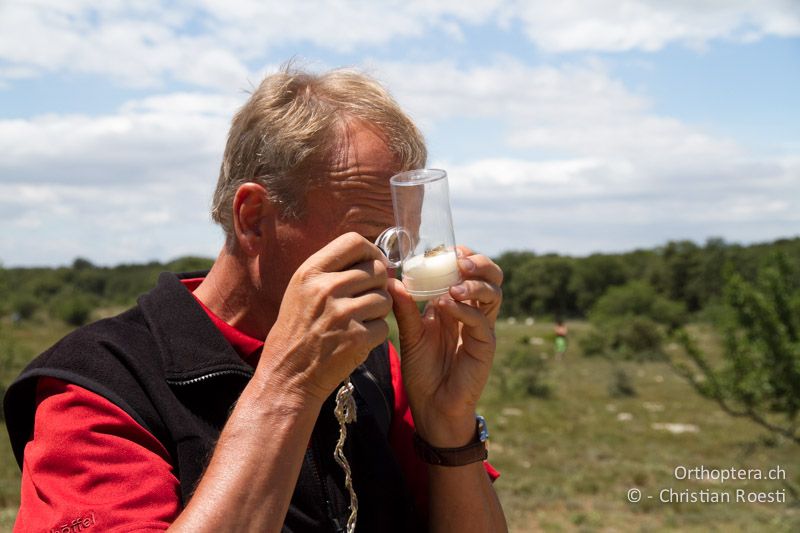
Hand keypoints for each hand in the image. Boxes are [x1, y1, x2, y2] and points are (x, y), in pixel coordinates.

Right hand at [257, 232, 391, 403]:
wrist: (286, 375)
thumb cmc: (297, 332)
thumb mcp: (301, 291)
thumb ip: (332, 271)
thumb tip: (375, 259)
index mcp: (310, 272)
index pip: (354, 241)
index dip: (371, 251)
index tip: (373, 265)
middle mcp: (326, 288)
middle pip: (377, 270)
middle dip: (378, 285)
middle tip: (364, 301)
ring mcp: (342, 314)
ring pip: (385, 298)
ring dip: (378, 311)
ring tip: (358, 322)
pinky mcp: (356, 338)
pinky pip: (384, 326)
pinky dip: (375, 335)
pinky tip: (357, 340)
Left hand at [388, 246, 502, 446]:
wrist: (431, 406)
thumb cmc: (422, 371)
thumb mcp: (409, 334)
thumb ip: (405, 308)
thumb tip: (392, 280)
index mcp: (456, 305)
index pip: (469, 271)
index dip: (462, 256)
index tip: (445, 249)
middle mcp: (472, 312)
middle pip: (491, 277)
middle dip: (479, 263)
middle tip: (459, 260)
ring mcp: (481, 328)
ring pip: (494, 294)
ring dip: (475, 284)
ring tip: (453, 285)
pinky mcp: (484, 346)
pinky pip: (482, 321)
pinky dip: (465, 310)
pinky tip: (447, 306)